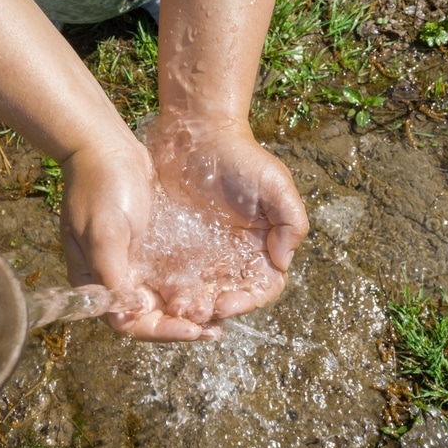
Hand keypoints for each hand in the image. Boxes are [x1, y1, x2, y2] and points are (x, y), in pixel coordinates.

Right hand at [59, 139, 209, 341]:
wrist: (105, 146)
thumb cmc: (100, 187)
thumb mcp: (104, 232)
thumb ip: (112, 275)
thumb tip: (124, 315)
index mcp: (95, 281)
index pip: (128, 322)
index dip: (161, 331)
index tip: (192, 330)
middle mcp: (113, 278)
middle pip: (147, 317)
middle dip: (180, 326)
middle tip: (215, 330)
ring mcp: (130, 263)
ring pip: (161, 301)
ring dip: (187, 311)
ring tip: (218, 319)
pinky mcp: (147, 248)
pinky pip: (168, 279)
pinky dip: (188, 288)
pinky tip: (211, 291)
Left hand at [145, 115, 308, 323]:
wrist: (196, 134)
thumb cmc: (240, 157)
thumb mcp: (275, 182)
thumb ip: (290, 221)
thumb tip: (283, 261)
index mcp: (262, 249)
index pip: (261, 289)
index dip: (246, 303)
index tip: (225, 304)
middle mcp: (233, 259)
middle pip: (227, 299)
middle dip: (212, 311)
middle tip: (194, 313)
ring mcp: (201, 256)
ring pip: (199, 295)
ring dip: (189, 307)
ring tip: (175, 309)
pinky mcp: (173, 249)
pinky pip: (170, 278)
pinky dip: (166, 291)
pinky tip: (157, 294)